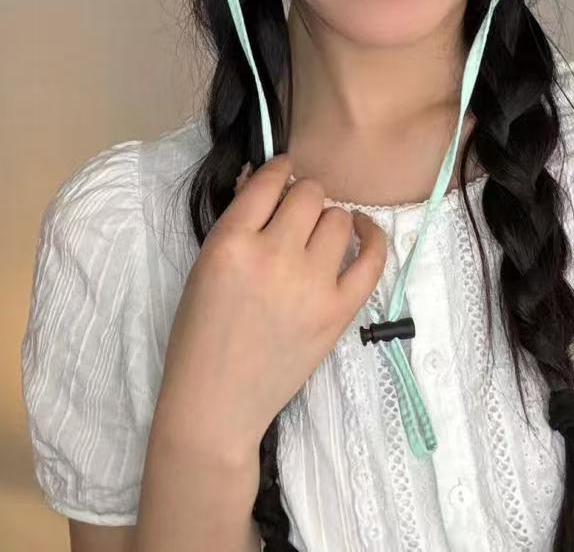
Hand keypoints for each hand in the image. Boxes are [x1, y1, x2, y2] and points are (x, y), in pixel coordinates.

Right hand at [150, 153, 387, 470]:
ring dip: (328, 220)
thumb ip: (237, 223)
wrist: (217, 403)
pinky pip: (372, 257)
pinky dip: (371, 237)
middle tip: (294, 215)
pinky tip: (361, 232)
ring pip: (338, 217)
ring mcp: (311, 285)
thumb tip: (267, 179)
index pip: (269, 180)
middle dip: (302, 197)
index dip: (279, 169)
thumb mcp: (203, 267)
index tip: (284, 171)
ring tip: (316, 236)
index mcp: (230, 243)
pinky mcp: (339, 312)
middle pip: (310, 193)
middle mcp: (273, 257)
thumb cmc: (200, 335)